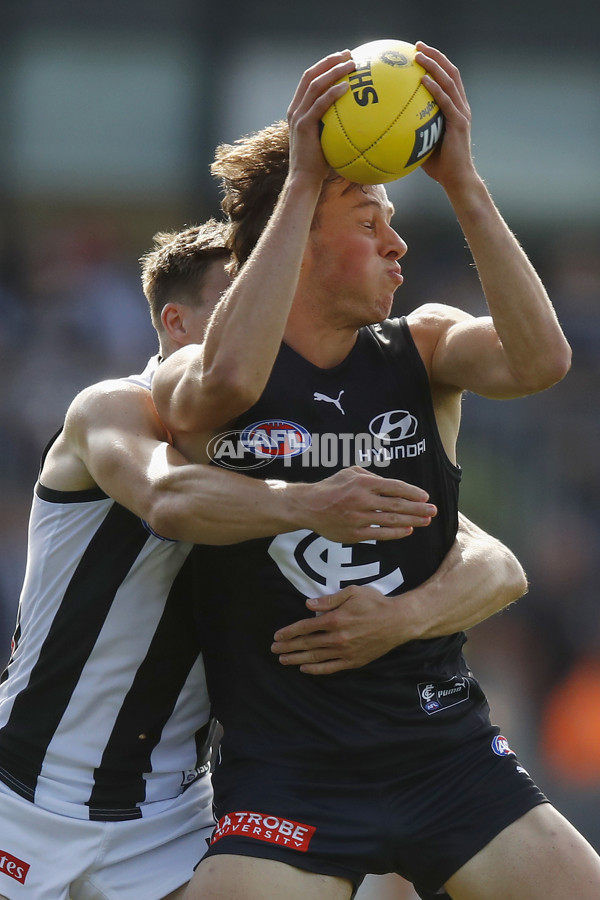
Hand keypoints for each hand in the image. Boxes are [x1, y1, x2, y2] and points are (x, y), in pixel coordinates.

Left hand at [271, 584, 405, 673]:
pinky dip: (316, 669)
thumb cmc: (376, 603)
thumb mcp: (353, 593)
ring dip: (297, 659)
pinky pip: (331, 668)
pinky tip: (305, 668)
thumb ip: (329, 600)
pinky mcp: (354, 661)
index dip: (289, 632)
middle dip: (288, 647)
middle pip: (307, 643)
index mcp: (335, 619)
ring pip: (316, 657)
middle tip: (274, 650)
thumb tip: (308, 605)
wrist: (399, 621)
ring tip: (283, 660)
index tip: (277, 636)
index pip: (305, 627)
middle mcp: (337, 638)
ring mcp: (345, 652)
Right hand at [287, 50, 354, 183]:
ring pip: (314, 85)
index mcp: (299, 109)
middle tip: (349, 54)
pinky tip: (347, 87)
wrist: (304, 179)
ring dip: (333, 71)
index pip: (309, 79)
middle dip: (330, 61)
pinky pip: (319, 104)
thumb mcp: (327, 140)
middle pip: (310, 75)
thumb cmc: (319, 165)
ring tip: (351, 65)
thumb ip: (336, 126)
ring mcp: (298, 116)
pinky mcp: (303, 126)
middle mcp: (296, 109)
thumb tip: (360, 120)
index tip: (343, 57)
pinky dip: (332, 93)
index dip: (325, 65)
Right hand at [296, 465, 435, 542]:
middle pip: (397, 505)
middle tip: (433, 510)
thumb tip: (391, 485)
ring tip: (426, 521)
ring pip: (391, 520)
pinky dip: (395, 533)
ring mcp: (359, 518)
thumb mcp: (351, 472)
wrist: (309, 506)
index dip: (412, 492)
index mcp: (363, 483)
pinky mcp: (354, 533)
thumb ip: (372, 476)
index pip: (395, 487)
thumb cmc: (331, 487)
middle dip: (418, 508)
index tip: (425, 497)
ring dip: (412, 521)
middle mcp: (363, 500)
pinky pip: (379, 534)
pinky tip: (407, 531)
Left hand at [414, 42, 475, 189]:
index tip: (419, 53)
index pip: (447, 79)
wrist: (457, 179)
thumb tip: (388, 130)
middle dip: (434, 56)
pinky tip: (423, 80)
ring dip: (434, 65)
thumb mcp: (422, 145)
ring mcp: (461, 113)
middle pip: (450, 72)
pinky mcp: (459, 123)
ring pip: (449, 81)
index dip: (435, 63)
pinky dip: (435, 88)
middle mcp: (460, 106)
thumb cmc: (439, 167)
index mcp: (454, 109)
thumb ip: (411, 132)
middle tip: (417, 46)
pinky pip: (445, 101)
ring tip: (419, 55)